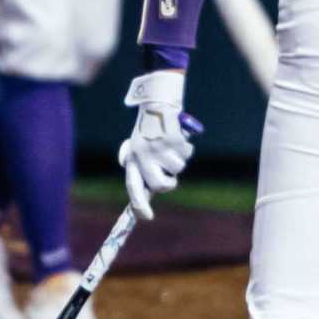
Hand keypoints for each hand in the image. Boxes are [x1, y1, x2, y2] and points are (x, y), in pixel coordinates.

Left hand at [118, 70, 199, 218]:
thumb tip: (144, 189)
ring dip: (179, 159)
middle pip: (159, 185)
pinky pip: (186, 154)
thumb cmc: (149, 126)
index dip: (139, 205)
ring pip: (177, 169)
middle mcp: (142, 154)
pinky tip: (178, 136)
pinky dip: (186, 147)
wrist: (157, 101)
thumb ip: (139, 165)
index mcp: (132, 157)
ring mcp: (157, 147)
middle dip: (169, 183)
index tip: (147, 217)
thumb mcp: (137, 144)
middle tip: (171, 175)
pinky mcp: (172, 139)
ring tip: (172, 145)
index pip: (133, 186)